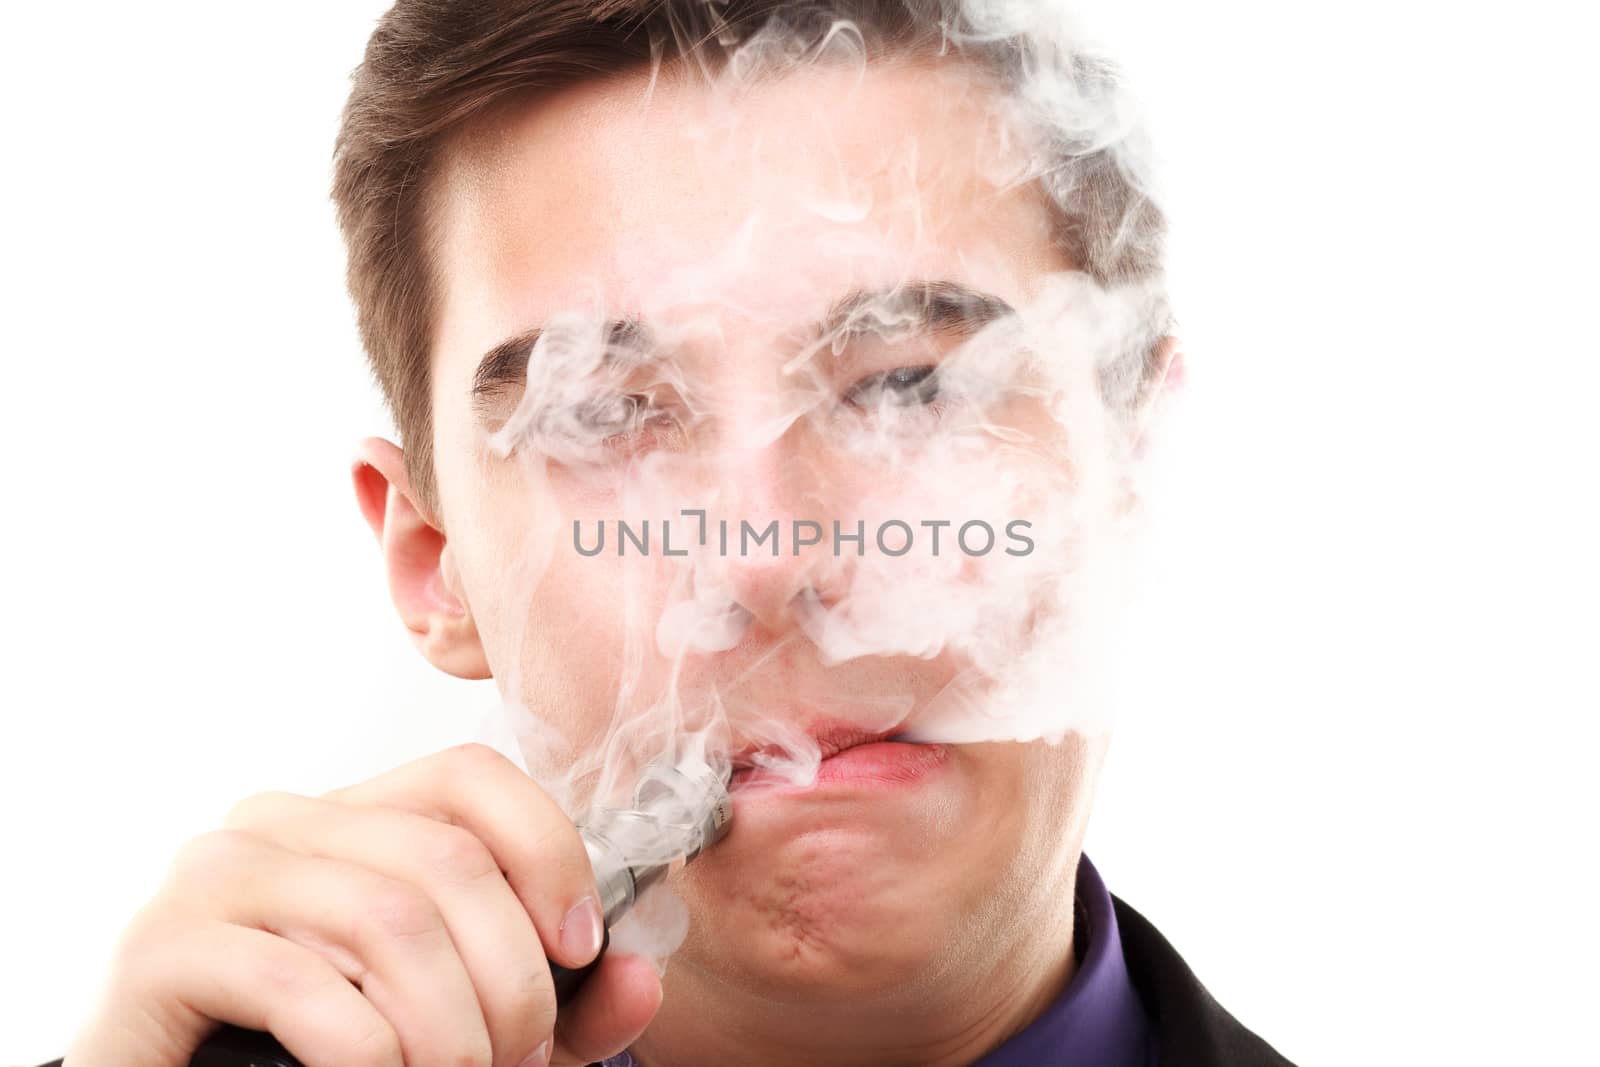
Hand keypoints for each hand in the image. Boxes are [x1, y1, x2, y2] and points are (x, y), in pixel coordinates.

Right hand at [63, 743, 663, 1066]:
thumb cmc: (330, 1060)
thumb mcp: (474, 1026)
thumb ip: (566, 1004)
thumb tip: (642, 977)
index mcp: (353, 818)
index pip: (471, 776)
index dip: (548, 852)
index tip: (581, 949)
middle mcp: (281, 822)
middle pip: (445, 858)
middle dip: (512, 980)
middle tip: (520, 1061)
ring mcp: (215, 875)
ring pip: (388, 919)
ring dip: (451, 1026)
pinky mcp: (163, 948)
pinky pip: (299, 983)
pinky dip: (369, 1053)